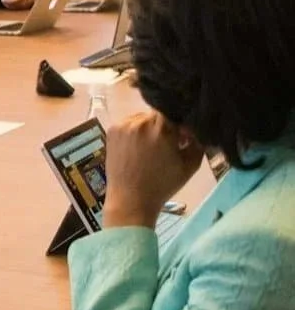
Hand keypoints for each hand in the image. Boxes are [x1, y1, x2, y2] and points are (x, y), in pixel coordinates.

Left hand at [101, 110, 203, 229]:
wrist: (130, 199)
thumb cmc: (163, 184)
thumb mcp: (190, 164)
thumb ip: (197, 141)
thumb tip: (195, 127)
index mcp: (161, 128)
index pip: (175, 110)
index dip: (182, 121)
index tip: (184, 135)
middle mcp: (140, 121)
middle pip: (159, 114)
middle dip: (167, 125)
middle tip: (170, 143)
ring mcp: (123, 125)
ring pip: (143, 118)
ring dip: (150, 128)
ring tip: (152, 148)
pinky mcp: (111, 130)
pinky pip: (129, 124)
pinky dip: (136, 131)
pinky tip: (138, 149)